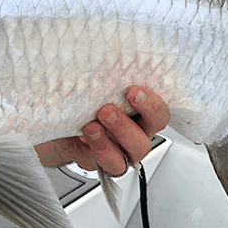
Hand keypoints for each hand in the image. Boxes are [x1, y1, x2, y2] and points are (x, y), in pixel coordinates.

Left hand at [37, 86, 170, 175]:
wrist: (68, 117)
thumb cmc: (94, 99)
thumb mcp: (102, 87)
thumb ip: (106, 80)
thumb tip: (99, 63)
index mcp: (143, 119)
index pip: (159, 116)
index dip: (151, 106)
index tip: (134, 91)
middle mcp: (132, 140)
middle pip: (142, 142)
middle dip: (125, 126)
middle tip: (107, 110)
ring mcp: (115, 155)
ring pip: (120, 161)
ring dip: (105, 144)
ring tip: (90, 127)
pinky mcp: (93, 163)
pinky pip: (91, 164)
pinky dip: (80, 148)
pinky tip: (73, 135)